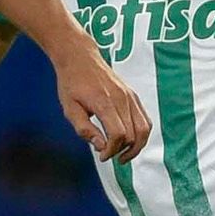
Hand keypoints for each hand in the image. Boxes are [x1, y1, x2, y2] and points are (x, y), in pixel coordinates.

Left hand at [53, 46, 149, 162]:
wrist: (80, 58)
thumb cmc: (72, 83)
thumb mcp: (69, 109)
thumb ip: (84, 129)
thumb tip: (101, 146)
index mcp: (104, 102)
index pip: (118, 134)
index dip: (112, 150)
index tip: (102, 156)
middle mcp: (121, 99)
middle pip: (133, 134)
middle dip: (122, 151)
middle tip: (108, 155)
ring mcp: (130, 96)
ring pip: (144, 129)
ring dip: (136, 146)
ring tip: (122, 154)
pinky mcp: (133, 96)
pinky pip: (145, 120)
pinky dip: (140, 134)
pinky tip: (129, 141)